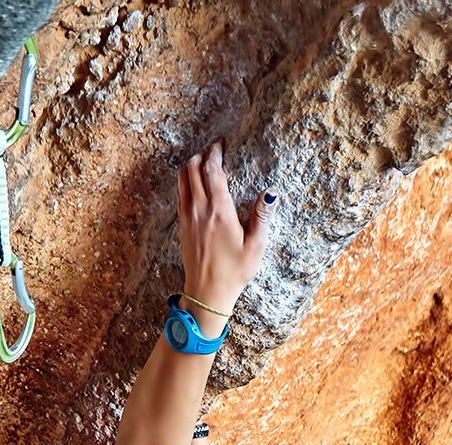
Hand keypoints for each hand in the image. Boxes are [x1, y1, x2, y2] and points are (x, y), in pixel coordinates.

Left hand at [177, 141, 277, 317]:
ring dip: (190, 166)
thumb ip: (263, 216)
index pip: (212, 171)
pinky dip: (185, 182)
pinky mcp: (182, 226)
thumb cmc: (234, 271)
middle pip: (192, 170)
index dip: (215, 153)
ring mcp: (187, 218)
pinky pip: (180, 195)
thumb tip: (272, 192)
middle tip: (213, 149)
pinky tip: (194, 183)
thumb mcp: (256, 245)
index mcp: (219, 211)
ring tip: (202, 161)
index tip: (220, 143)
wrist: (207, 293)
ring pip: (181, 181)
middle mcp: (199, 210)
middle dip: (201, 155)